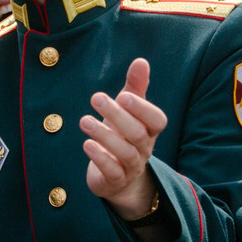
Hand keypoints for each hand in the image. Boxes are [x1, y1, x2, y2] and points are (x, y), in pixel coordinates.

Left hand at [83, 57, 169, 221]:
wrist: (117, 176)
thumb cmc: (123, 134)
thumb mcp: (128, 110)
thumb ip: (135, 87)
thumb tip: (141, 61)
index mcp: (150, 130)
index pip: (156, 120)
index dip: (142, 108)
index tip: (122, 95)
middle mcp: (144, 149)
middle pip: (138, 134)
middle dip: (117, 116)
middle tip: (96, 98)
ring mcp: (131, 166)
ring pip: (125, 153)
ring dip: (104, 135)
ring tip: (84, 121)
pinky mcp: (115, 180)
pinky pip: (112, 171)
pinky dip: (100, 158)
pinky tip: (86, 144)